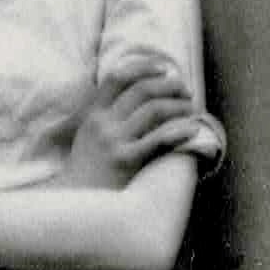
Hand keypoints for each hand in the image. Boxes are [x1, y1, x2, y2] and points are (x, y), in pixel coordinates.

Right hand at [67, 48, 221, 183]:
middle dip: (169, 85)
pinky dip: (180, 131)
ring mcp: (113, 142)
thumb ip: (108, 116)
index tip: (164, 68)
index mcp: (93, 114)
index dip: (143, 67)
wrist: (77, 202)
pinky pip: (159, 139)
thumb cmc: (88, 170)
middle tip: (185, 89)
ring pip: (154, 110)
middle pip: (141, 90)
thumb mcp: (89, 136)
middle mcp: (102, 124)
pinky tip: (193, 129)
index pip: (117, 77)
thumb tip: (141, 96)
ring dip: (179, 105)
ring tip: (191, 108)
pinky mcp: (126, 161)